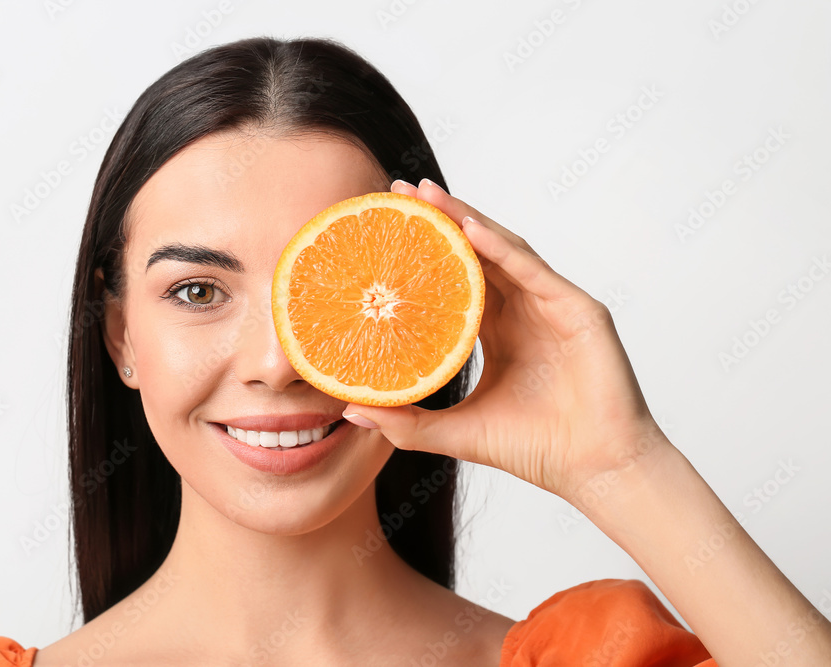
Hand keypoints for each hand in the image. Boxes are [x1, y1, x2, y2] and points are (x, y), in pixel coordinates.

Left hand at [342, 178, 673, 507]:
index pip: (452, 276)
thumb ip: (406, 421)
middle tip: (396, 192)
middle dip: (438, 218)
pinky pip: (534, 271)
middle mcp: (522, 308)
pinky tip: (470, 229)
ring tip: (427, 196)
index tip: (380, 226)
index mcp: (496, 329)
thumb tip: (350, 408)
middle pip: (475, 251)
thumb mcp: (456, 432)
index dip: (421, 251)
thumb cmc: (533, 448)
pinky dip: (502, 248)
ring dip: (466, 219)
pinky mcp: (578, 310)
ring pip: (503, 249)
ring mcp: (551, 304)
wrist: (593, 470)